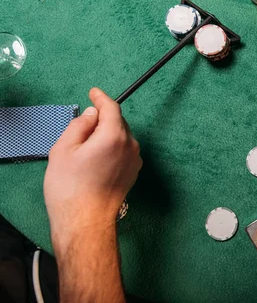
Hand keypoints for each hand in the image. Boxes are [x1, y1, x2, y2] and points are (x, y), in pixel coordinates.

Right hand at [44, 87, 141, 236]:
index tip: (93, 92)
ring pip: (121, 137)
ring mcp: (135, 160)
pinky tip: (96, 161)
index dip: (101, 98)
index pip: (112, 108)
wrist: (85, 221)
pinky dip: (112, 148)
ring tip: (85, 151)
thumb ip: (80, 125)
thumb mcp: (64, 149)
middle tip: (81, 129)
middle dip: (102, 120)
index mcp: (114, 135)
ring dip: (107, 135)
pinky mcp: (134, 172)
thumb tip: (93, 114)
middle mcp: (130, 145)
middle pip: (117, 122)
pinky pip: (123, 151)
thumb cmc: (70, 186)